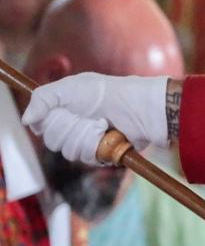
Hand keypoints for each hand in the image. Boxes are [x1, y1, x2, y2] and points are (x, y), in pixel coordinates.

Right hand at [21, 73, 169, 164]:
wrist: (137, 107)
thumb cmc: (105, 93)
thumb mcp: (69, 87)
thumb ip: (42, 99)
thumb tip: (26, 120)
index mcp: (64, 111)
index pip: (41, 126)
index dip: (48, 122)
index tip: (60, 111)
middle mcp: (73, 127)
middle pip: (52, 141)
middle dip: (69, 127)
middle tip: (85, 115)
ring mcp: (88, 141)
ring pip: (69, 152)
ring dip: (84, 136)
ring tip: (101, 124)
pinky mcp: (102, 153)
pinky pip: (87, 158)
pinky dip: (96, 145)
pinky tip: (107, 134)